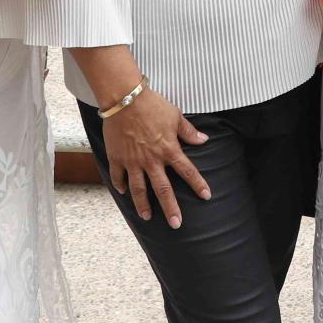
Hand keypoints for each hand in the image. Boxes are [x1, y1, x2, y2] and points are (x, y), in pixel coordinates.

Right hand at [102, 88, 210, 227]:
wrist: (124, 98)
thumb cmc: (151, 105)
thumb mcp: (175, 116)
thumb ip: (188, 131)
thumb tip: (204, 140)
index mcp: (168, 149)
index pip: (187, 171)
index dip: (198, 184)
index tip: (206, 196)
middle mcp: (151, 160)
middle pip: (163, 189)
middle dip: (171, 208)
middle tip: (176, 224)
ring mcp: (132, 161)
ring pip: (139, 189)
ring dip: (143, 205)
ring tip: (147, 217)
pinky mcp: (116, 157)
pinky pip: (118, 176)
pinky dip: (120, 186)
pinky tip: (123, 193)